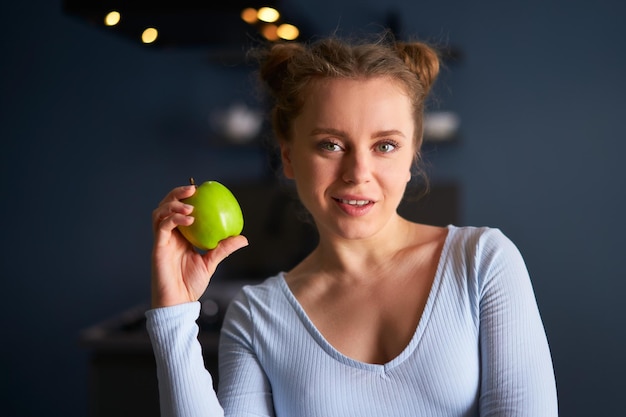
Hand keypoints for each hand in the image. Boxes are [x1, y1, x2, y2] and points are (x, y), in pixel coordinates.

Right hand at [151, 184, 247, 307]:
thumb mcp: (211, 262)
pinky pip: (162, 227)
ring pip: (159, 212)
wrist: (179, 302)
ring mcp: (161, 241)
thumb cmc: (191, 284)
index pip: (178, 210)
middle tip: (193, 188)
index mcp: (179, 236)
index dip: (185, 197)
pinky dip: (174, 218)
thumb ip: (223, 248)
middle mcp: (168, 235)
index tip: (200, 189)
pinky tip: (189, 217)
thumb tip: (243, 238)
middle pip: (165, 206)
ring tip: (190, 203)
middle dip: (176, 193)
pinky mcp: (157, 247)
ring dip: (173, 203)